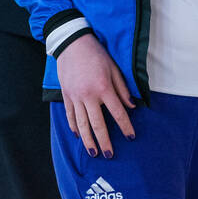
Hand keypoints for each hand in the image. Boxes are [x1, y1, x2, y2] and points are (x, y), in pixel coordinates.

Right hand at [54, 33, 135, 157]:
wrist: (71, 43)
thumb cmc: (96, 54)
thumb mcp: (114, 68)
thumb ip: (122, 89)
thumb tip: (131, 106)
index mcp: (103, 88)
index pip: (117, 112)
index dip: (125, 126)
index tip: (131, 137)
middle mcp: (88, 95)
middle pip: (97, 124)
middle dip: (104, 141)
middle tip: (109, 155)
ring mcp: (75, 97)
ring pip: (82, 124)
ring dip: (88, 140)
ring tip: (93, 152)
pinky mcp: (66, 96)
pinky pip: (70, 115)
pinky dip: (74, 127)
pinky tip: (78, 135)